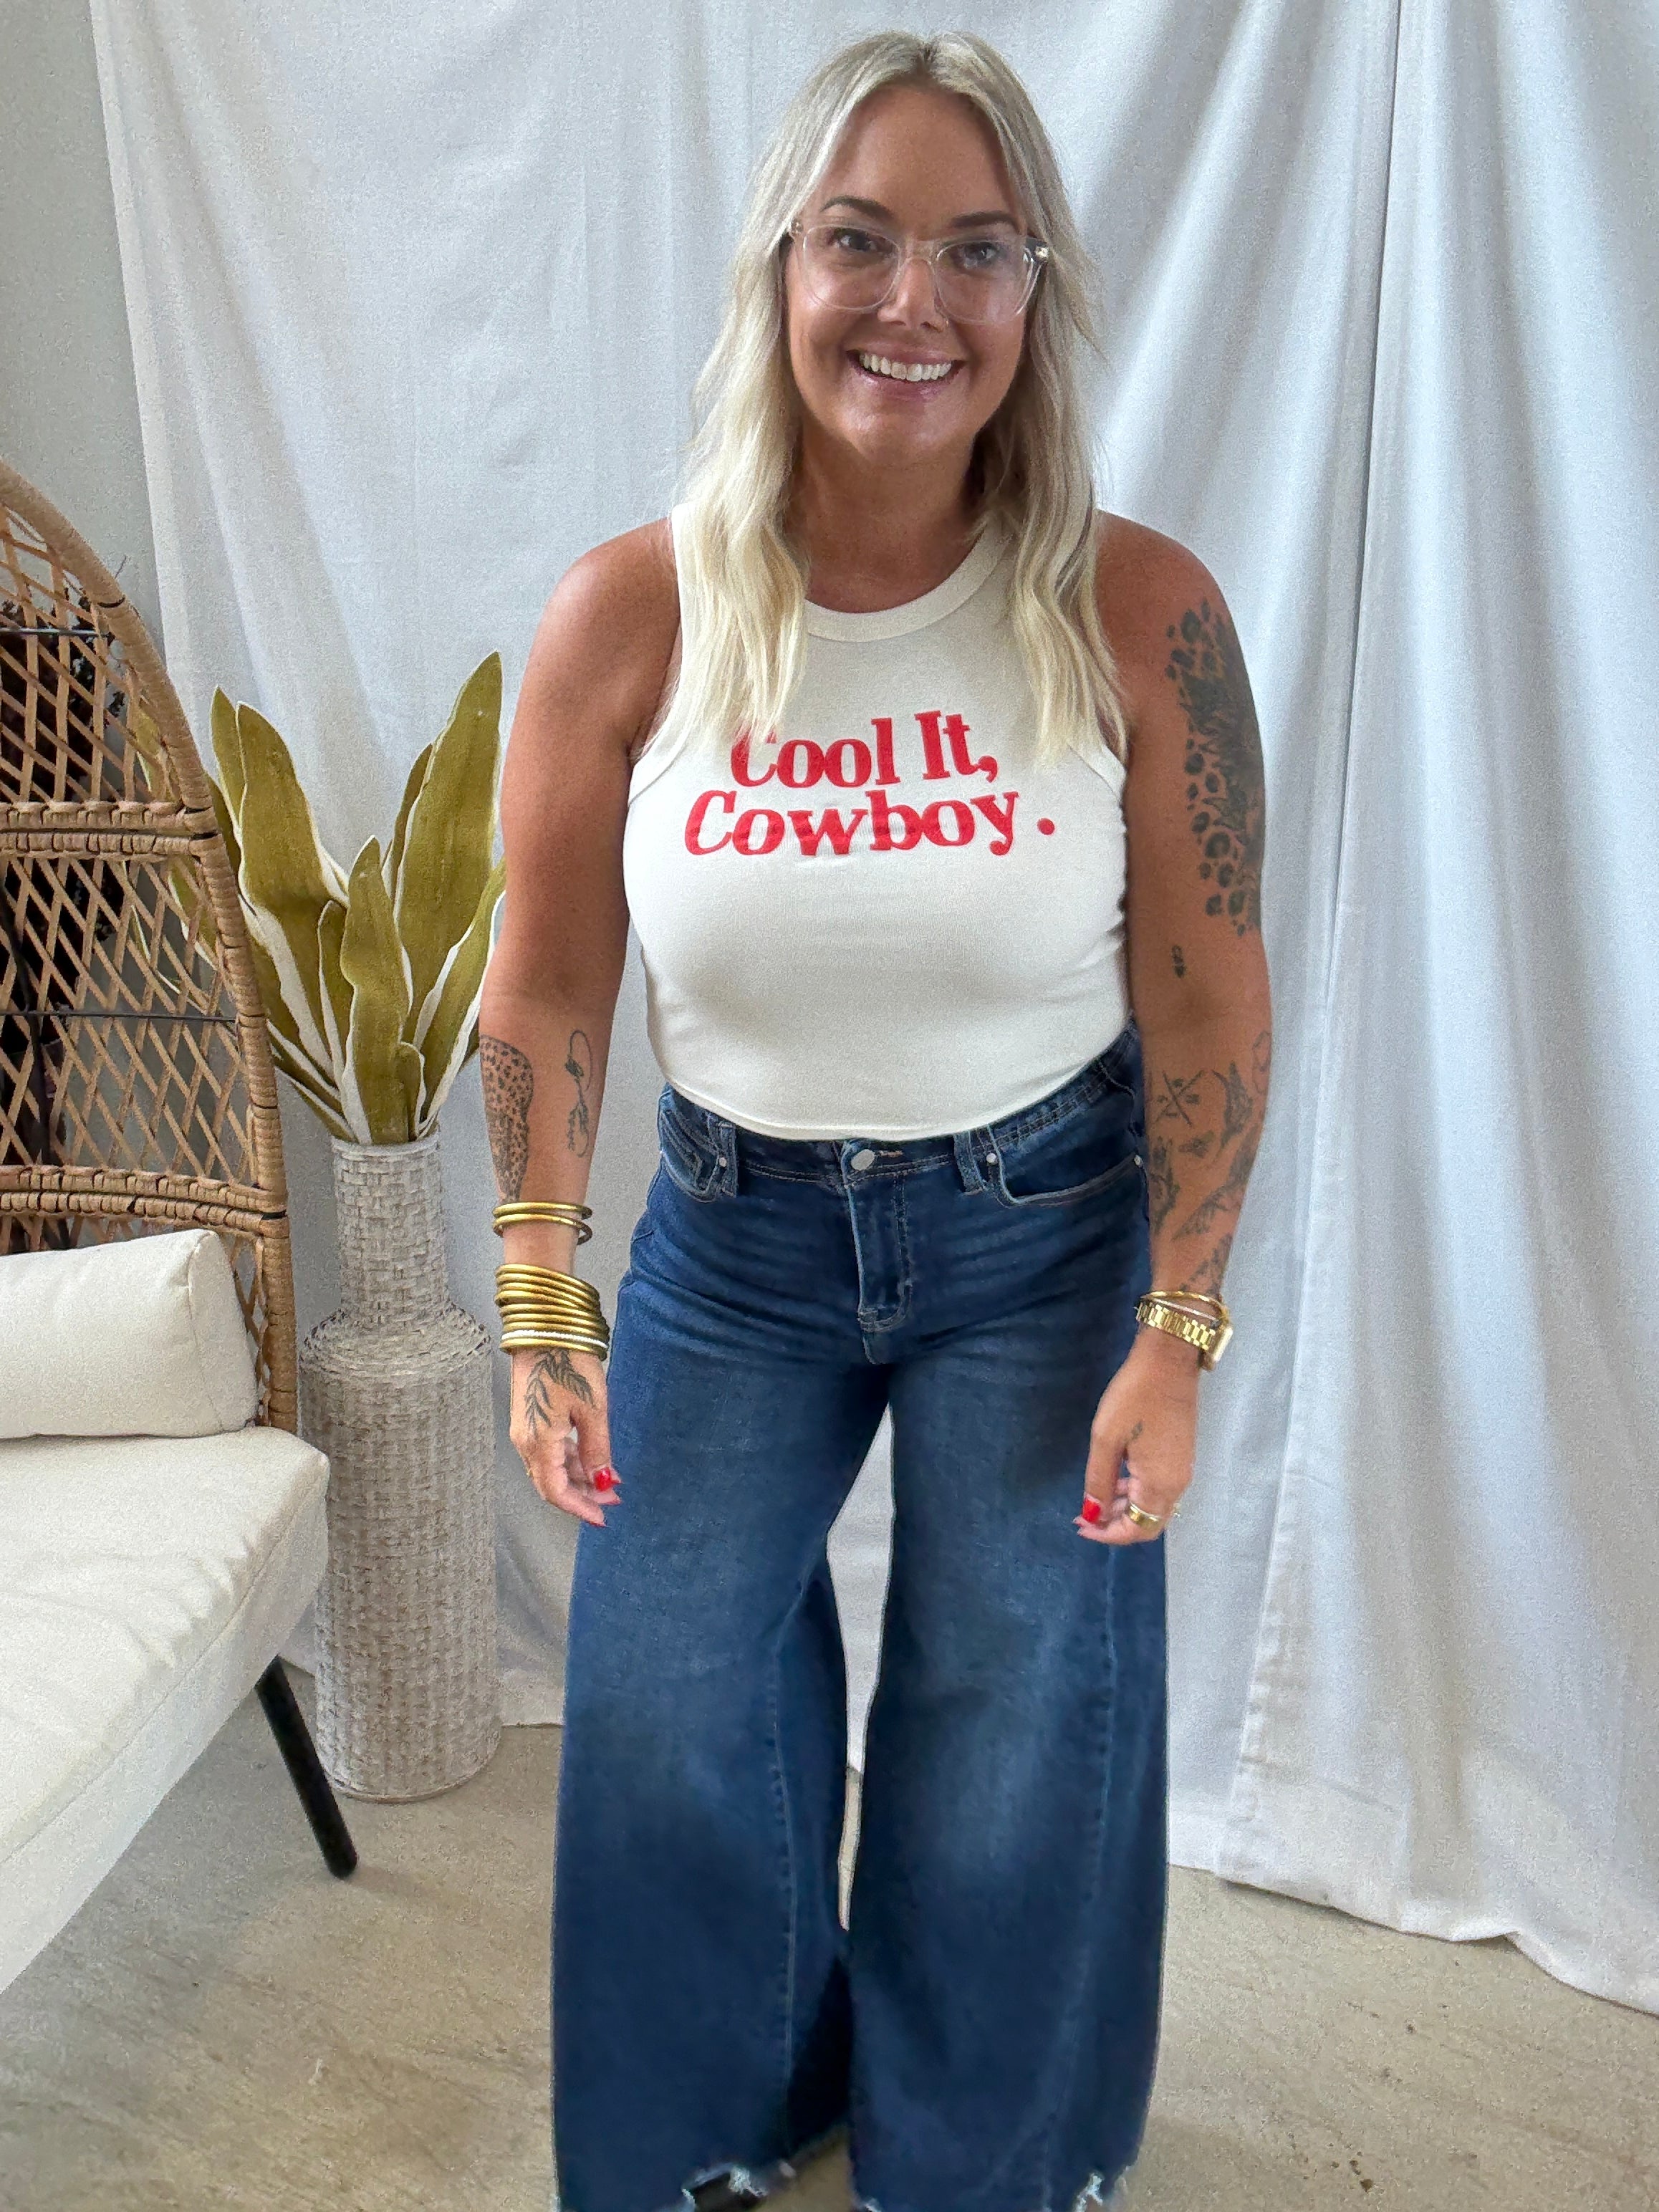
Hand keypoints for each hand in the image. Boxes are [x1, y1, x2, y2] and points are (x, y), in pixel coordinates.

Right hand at [509, 1346, 618, 1526]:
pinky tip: (592, 1460)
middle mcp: (525, 1442)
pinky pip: (549, 1451)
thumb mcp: (592, 1409)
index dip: (579, 1508)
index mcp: (538, 1444)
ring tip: (609, 1481)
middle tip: (612, 1500)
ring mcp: (525, 1430)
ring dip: (579, 1478)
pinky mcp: (529, 1418)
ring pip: (551, 1468)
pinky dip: (571, 1460)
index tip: (603, 1517)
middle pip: (551, 1484)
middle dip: (582, 1496)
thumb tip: (602, 1482)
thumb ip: (597, 1450)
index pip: (555, 1492)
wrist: (544, 1329)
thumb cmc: (568, 1364)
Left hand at [1075, 1328, 1198, 1543]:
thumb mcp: (1106, 1439)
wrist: (1169, 1360)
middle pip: (1149, 1524)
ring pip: (1154, 1507)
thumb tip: (1093, 1515)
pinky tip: (1117, 1477)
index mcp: (1161, 1484)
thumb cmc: (1135, 1396)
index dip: (1108, 1534)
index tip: (1081, 1525)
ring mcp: (1182, 1469)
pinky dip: (1137, 1492)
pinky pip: (1160, 1488)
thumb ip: (1099, 1481)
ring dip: (1125, 1508)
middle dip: (1116, 1525)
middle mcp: (1178, 1484)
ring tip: (1096, 1496)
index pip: (1137, 1530)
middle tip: (1085, 1514)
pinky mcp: (1181, 1455)